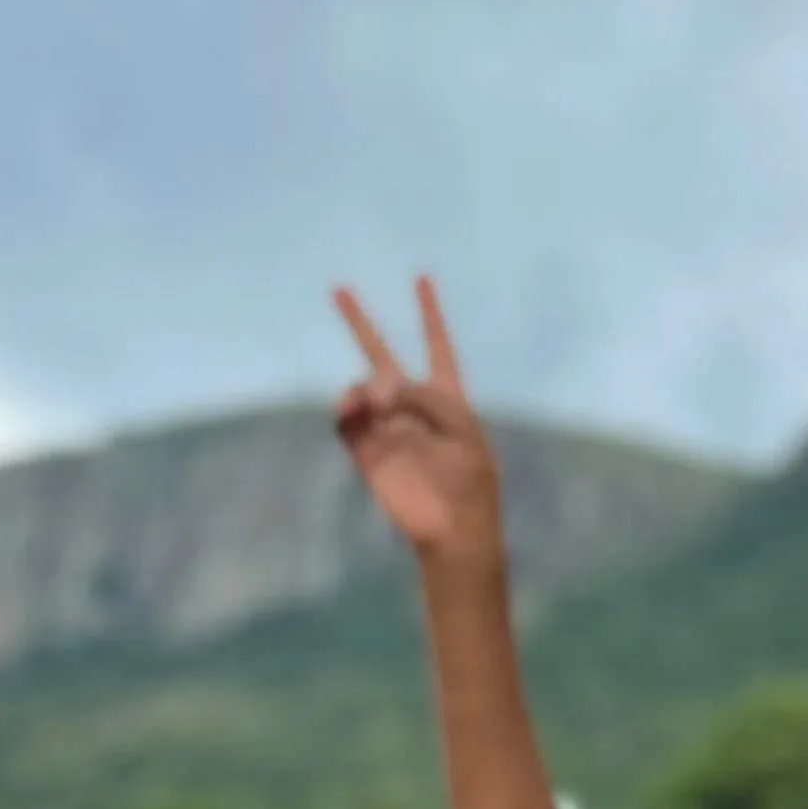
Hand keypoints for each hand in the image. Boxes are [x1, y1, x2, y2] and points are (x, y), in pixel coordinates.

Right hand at [332, 276, 505, 564]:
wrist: (451, 529)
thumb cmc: (468, 479)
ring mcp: (386, 428)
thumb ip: (420, 396)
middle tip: (339, 290)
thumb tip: (375, 388)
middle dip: (361, 324)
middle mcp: (411, 407)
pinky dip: (346, 410)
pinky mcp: (366, 452)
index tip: (422, 280)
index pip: (437, 345)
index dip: (430, 313)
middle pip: (383, 356)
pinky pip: (347, 421)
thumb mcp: (458, 426)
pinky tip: (351, 408)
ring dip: (364, 387)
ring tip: (372, 402)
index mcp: (446, 397)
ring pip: (361, 389)